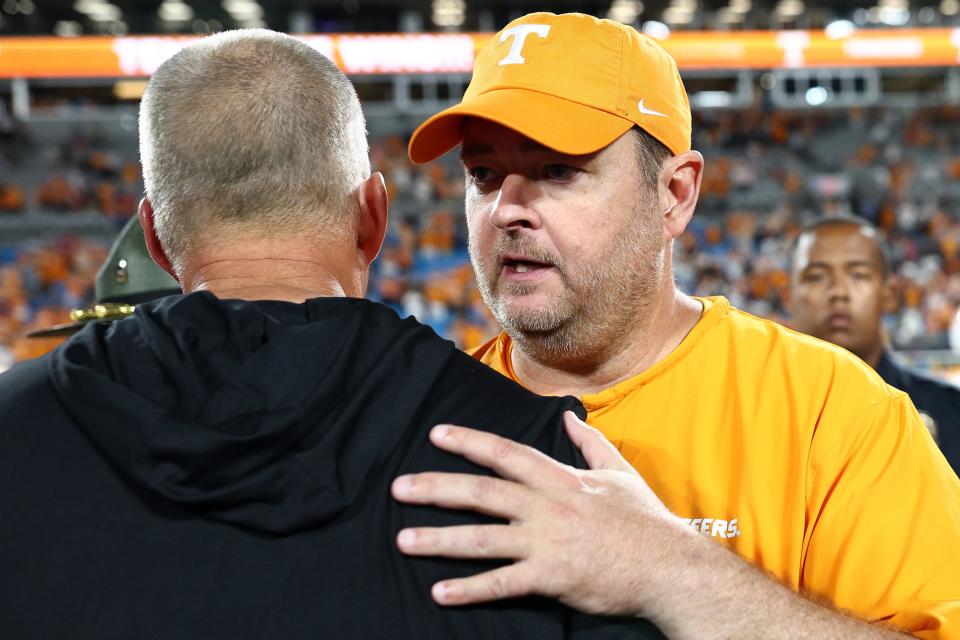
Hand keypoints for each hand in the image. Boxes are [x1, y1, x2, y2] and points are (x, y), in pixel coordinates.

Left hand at [391, 411, 692, 616]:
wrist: (669, 567)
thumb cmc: (645, 522)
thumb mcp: (619, 473)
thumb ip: (589, 443)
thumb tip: (569, 417)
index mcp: (560, 479)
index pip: (505, 453)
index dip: (469, 442)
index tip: (437, 434)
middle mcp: (546, 506)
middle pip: (481, 493)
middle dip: (436, 488)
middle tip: (398, 488)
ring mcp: (546, 543)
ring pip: (482, 539)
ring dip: (439, 539)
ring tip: (404, 540)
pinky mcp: (551, 578)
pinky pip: (502, 584)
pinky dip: (470, 589)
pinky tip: (440, 593)